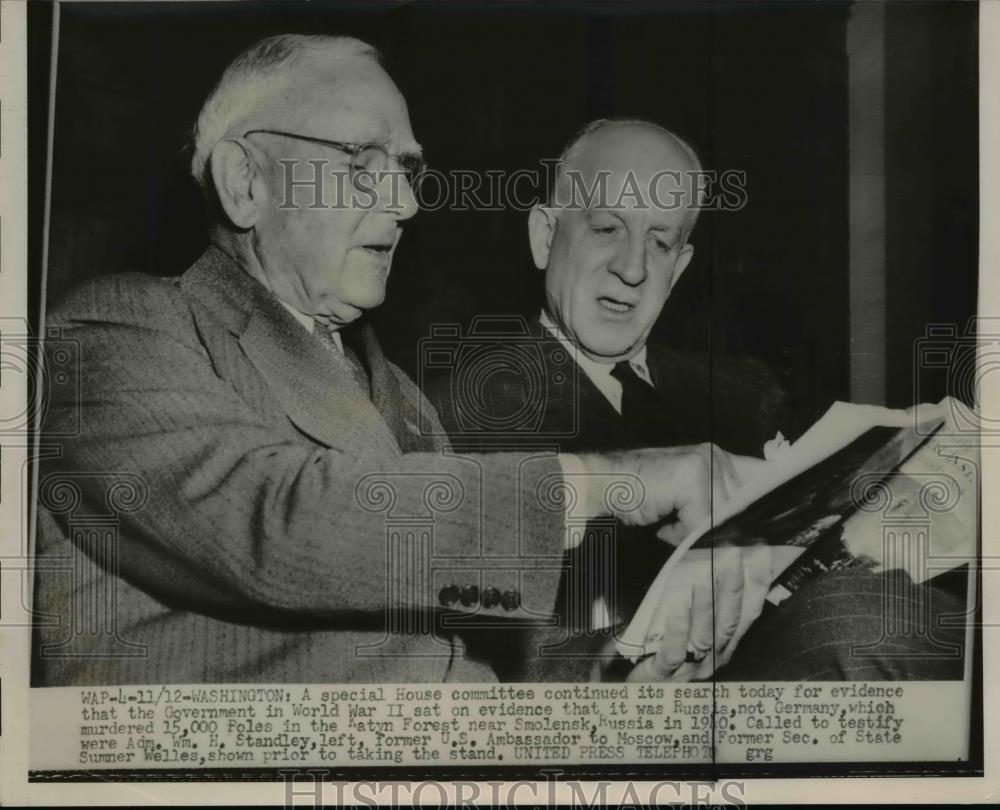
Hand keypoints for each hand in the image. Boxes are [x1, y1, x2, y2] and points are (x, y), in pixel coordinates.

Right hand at [579, 443, 767, 542]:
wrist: (605, 481)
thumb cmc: (641, 491)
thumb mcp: (688, 496)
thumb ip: (716, 505)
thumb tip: (745, 533)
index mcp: (719, 458)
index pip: (761, 477)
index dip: (766, 502)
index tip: (770, 526)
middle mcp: (716, 457)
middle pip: (742, 507)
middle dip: (721, 527)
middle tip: (690, 531)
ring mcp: (705, 465)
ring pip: (722, 518)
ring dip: (695, 530)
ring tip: (671, 522)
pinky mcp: (692, 479)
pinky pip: (701, 522)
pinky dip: (680, 532)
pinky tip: (663, 523)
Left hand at [626, 544, 772, 681]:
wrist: (642, 696)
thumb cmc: (668, 660)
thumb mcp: (693, 633)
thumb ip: (706, 609)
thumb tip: (714, 569)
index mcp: (724, 647)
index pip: (748, 614)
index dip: (757, 586)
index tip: (762, 555)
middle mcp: (713, 658)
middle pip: (729, 622)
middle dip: (734, 588)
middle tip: (733, 557)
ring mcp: (690, 668)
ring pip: (704, 636)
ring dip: (706, 605)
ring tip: (705, 578)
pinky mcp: (664, 674)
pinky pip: (673, 651)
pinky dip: (677, 628)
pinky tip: (677, 606)